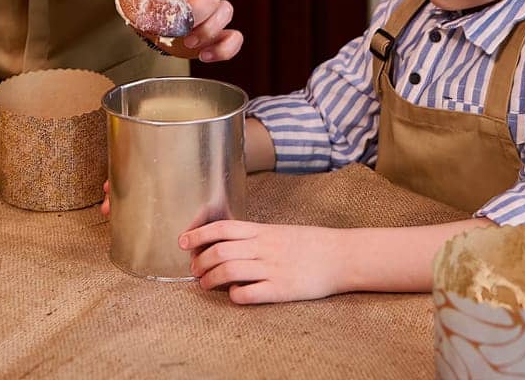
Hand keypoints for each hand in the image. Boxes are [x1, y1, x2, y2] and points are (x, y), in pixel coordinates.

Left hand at [118, 0, 241, 61]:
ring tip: (190, 44)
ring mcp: (213, 22)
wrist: (165, 18)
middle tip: (185, 32)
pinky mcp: (216, 39)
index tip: (177, 14)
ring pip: (228, 21)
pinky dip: (225, 49)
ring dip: (211, 33)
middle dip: (205, 21)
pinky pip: (233, 40)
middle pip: (222, 6)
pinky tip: (205, 56)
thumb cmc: (159, 4)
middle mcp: (206, 6)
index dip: (194, 6)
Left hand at [180, 220, 352, 303]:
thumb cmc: (310, 244)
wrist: (341, 255)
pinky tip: (233, 296)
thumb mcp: (279, 232)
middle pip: (219, 251)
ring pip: (229, 272)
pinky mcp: (281, 289)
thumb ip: (254, 236)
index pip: (222, 228)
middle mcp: (263, 248)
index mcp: (262, 231)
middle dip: (200, 262)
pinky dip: (235, 295)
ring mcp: (272, 269)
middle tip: (194, 270)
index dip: (198, 234)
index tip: (183, 242)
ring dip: (210, 279)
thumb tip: (226, 242)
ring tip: (206, 285)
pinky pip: (249, 293)